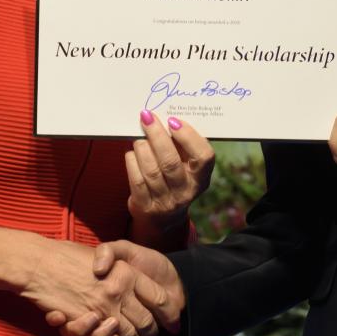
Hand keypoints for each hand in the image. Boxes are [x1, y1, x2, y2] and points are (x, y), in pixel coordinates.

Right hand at [0, 226, 167, 335]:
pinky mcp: (86, 323)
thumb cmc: (69, 255)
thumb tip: (140, 285)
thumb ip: (124, 268)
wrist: (39, 263)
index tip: (173, 320)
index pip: (161, 299)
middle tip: (151, 335)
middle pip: (148, 323)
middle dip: (152, 333)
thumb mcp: (104, 253)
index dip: (170, 313)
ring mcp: (102, 308)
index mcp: (128, 272)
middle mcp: (119, 291)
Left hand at [126, 112, 214, 235]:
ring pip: (151, 170)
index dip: (189, 137)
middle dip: (157, 136)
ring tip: (138, 137)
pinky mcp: (146, 207)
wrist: (162, 217)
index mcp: (201, 178)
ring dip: (142, 148)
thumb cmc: (175, 180)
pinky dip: (132, 162)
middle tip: (147, 118)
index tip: (174, 121)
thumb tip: (166, 118)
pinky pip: (136, 180)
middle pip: (171, 162)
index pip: (204, 157)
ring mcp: (165, 202)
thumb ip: (181, 147)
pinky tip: (132, 153)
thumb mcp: (186, 167)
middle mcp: (186, 192)